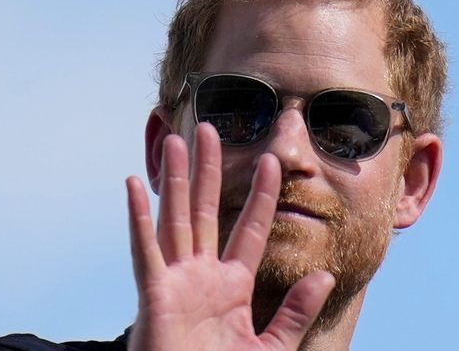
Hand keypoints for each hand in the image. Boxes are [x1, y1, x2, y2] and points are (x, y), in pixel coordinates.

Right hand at [125, 123, 334, 350]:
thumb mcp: (271, 346)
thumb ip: (296, 311)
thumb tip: (325, 276)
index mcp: (232, 285)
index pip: (250, 229)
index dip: (261, 196)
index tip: (272, 163)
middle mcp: (202, 276)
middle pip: (207, 211)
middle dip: (208, 170)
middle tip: (209, 129)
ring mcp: (176, 283)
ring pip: (176, 220)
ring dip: (175, 180)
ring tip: (176, 141)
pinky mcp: (154, 297)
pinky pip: (145, 253)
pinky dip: (138, 219)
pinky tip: (133, 185)